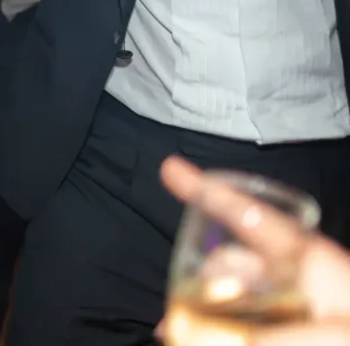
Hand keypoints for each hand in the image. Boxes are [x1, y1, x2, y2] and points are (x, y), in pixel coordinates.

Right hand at [160, 156, 349, 342]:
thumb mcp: (327, 336)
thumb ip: (270, 335)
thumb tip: (216, 337)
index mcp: (309, 262)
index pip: (252, 216)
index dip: (210, 192)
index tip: (172, 169)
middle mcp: (296, 280)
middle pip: (231, 264)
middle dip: (197, 280)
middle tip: (171, 317)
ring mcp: (291, 309)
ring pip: (232, 300)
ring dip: (201, 315)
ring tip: (177, 337)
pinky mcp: (285, 329)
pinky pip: (240, 326)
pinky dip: (213, 333)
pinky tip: (190, 341)